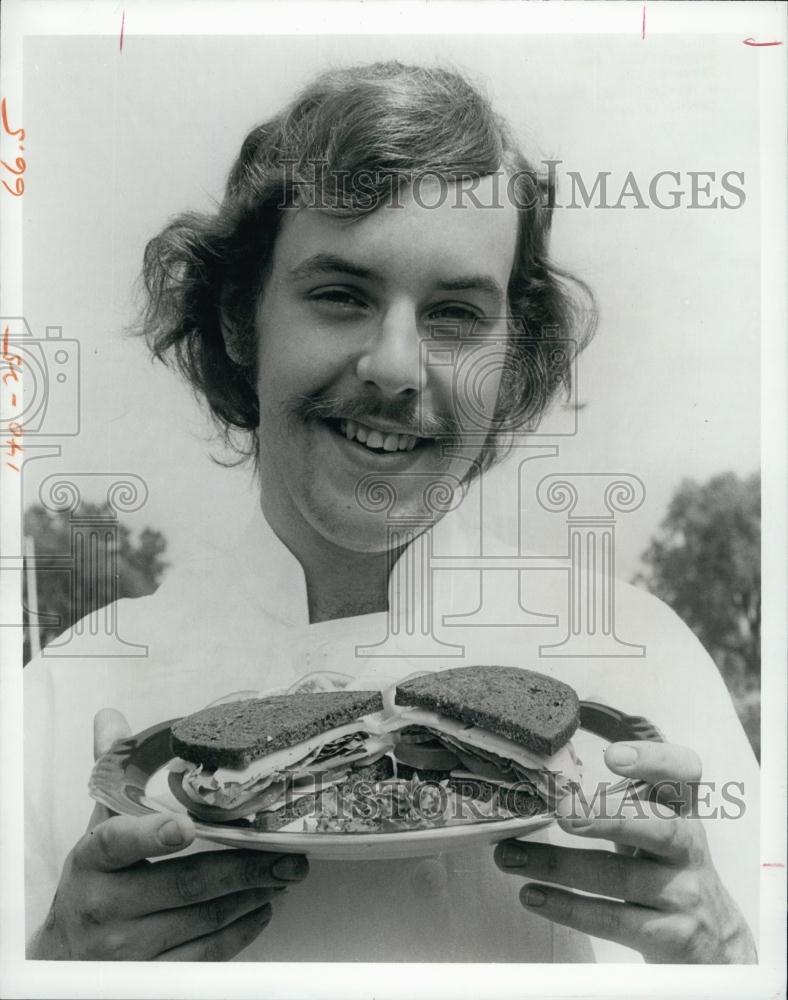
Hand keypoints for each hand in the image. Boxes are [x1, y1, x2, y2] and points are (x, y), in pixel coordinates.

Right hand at [29, 708, 308, 959]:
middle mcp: (108, 906)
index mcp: (93, 861)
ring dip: (252, 895)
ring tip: (287, 874)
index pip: (118, 844)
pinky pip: (205, 955)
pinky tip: (263, 907)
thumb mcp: (96, 828)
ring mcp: (128, 949)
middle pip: (184, 885)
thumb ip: (111, 773)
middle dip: (243, 868)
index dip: (152, 835)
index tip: (185, 827)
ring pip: (203, 920)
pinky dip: (241, 930)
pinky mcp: (151, 977)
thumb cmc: (93, 881)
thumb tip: (111, 718)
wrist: (63, 957)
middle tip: (287, 856)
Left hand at [494, 741, 756, 962]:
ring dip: (559, 865)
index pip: (684, 773)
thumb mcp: (654, 829)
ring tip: (510, 856)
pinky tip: (532, 895)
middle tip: (562, 811)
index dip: (653, 761)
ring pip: (622, 877)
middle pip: (658, 828)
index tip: (612, 756)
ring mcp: (683, 894)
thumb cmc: (665, 871)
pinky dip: (568, 907)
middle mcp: (688, 848)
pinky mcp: (672, 937)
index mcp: (683, 811)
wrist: (715, 943)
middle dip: (607, 817)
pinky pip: (614, 920)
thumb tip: (538, 786)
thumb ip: (617, 803)